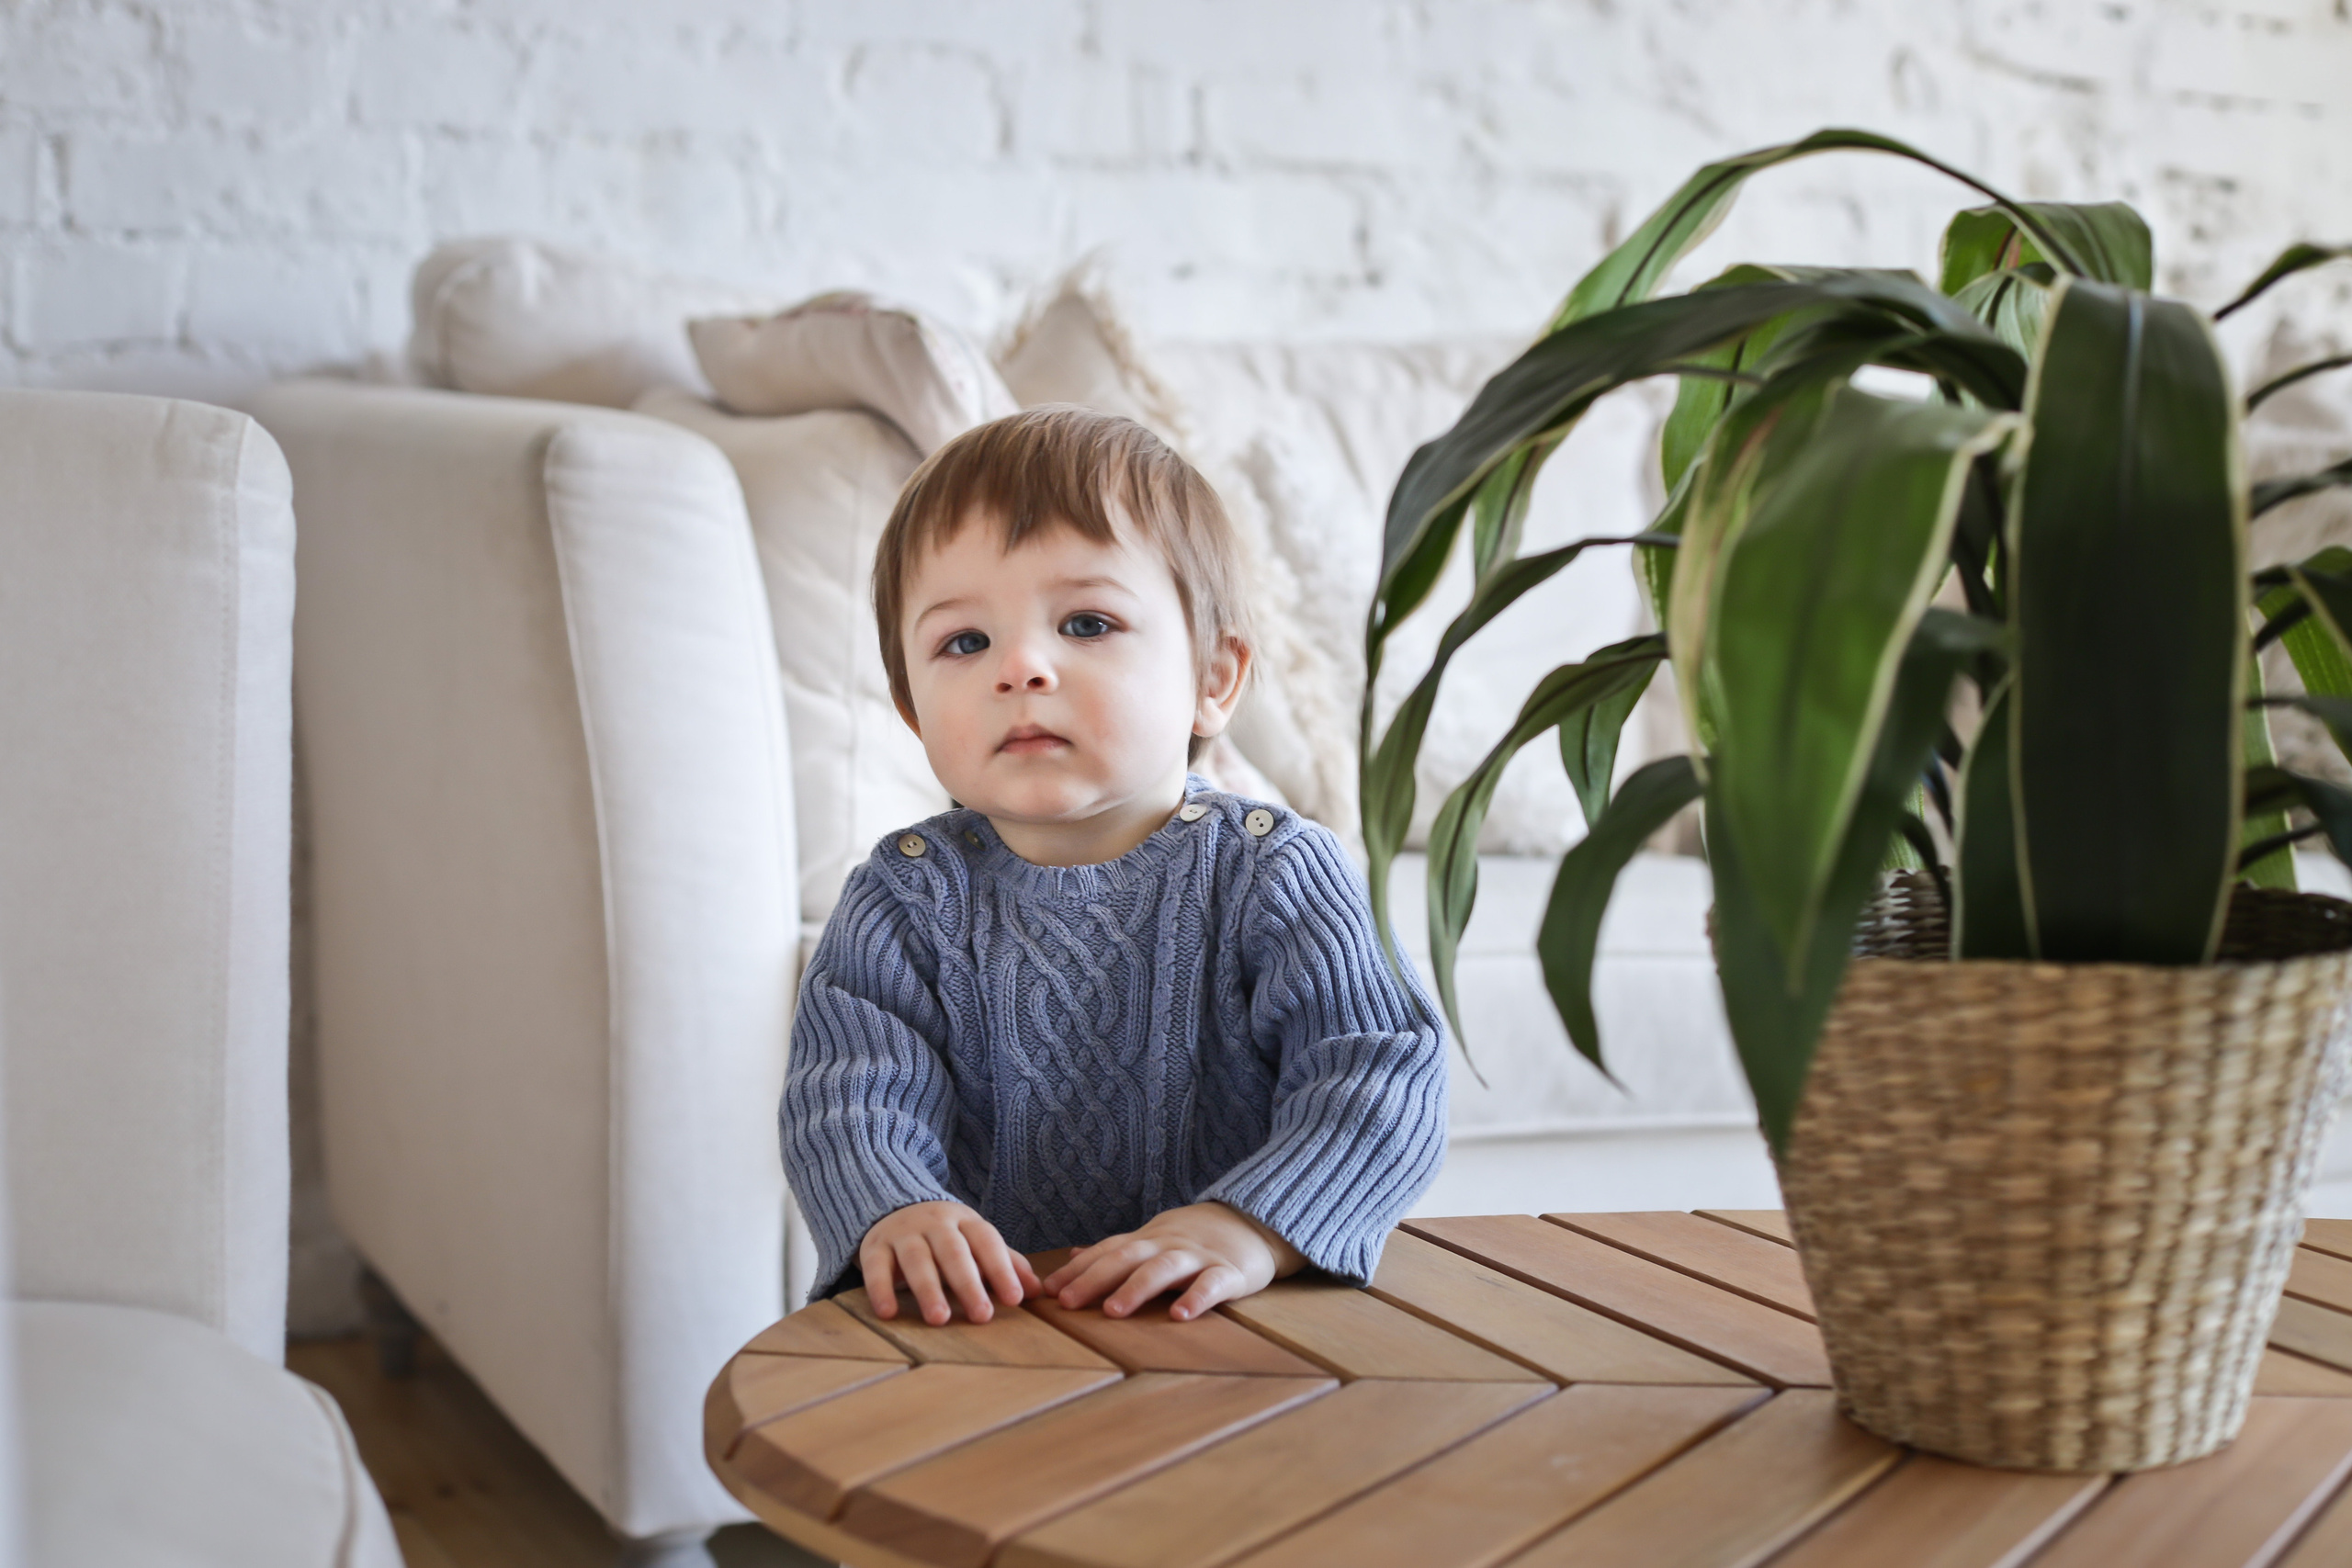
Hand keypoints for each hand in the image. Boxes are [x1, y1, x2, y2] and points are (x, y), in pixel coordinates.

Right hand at [859, 1201, 1040, 1325]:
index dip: (1002, 1269)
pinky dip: (880, 1289)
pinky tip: (888, 1313)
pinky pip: (876, 1266)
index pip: (987, 1242)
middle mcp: (935, 1223)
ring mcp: (903, 1232)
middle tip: (981, 1316)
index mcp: (965, 1221)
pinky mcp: (875, 1245)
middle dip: (968, 1283)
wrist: (893, 1204)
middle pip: (953, 1251)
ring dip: (928, 1289)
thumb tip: (1037, 1290)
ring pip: (916, 1259)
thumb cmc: (945, 1235)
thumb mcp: (975, 1242)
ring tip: (939, 1319)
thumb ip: (1005, 1264)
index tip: (1015, 1299)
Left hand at [1042, 1202, 1304, 1321]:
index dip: (1076, 1270)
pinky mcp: (1230, 1272)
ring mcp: (1198, 1257)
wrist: (1252, 1222)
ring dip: (1137, 1288)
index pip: (1106, 1252)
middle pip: (1126, 1258)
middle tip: (1067, 1303)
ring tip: (1114, 1311)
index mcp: (1147, 1241)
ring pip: (1164, 1268)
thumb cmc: (1194, 1239)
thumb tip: (1070, 1256)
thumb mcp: (1152, 1238)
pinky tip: (1181, 1316)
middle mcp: (1167, 1245)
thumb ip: (1115, 1249)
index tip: (1046, 1291)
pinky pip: (1212, 1284)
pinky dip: (1196, 1297)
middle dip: (1094, 1280)